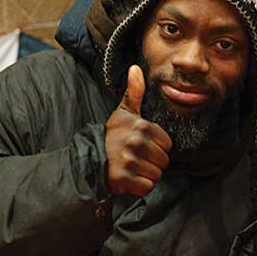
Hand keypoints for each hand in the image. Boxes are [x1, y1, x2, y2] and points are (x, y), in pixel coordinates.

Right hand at [105, 65, 172, 196]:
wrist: (88, 159)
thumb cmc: (111, 137)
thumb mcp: (123, 113)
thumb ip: (134, 92)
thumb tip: (135, 68)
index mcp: (141, 127)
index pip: (167, 144)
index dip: (157, 147)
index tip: (142, 146)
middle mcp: (136, 143)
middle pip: (164, 161)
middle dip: (153, 163)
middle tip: (136, 159)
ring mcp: (130, 161)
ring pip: (156, 175)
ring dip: (146, 175)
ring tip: (132, 168)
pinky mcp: (124, 179)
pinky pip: (147, 187)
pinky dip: (140, 187)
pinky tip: (129, 179)